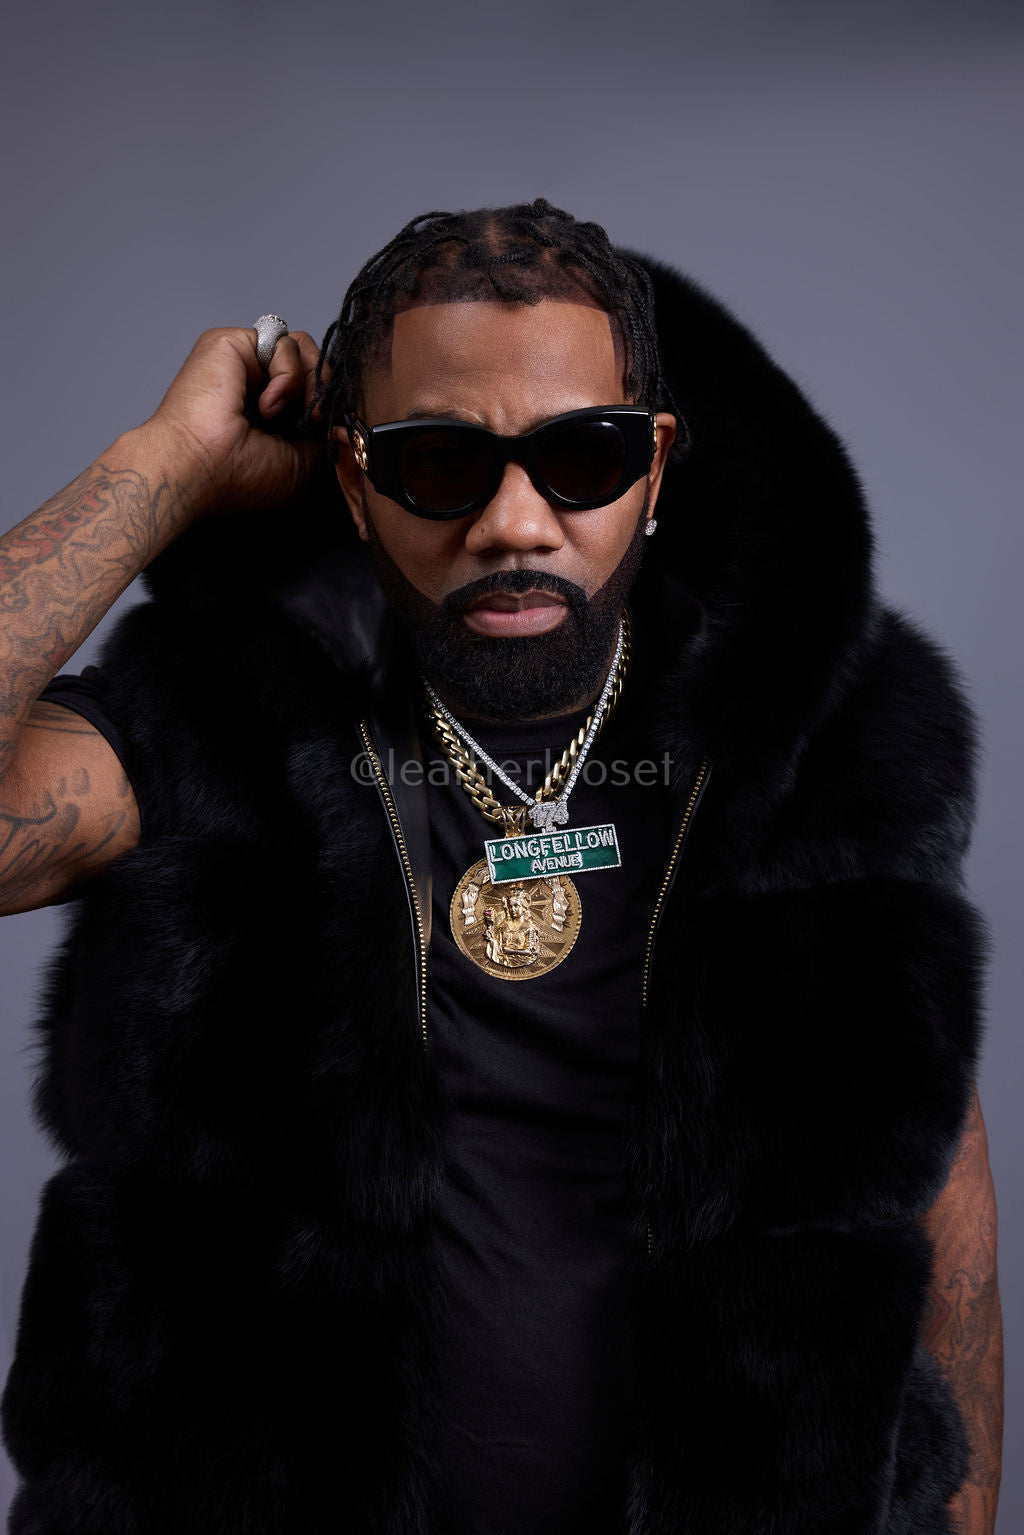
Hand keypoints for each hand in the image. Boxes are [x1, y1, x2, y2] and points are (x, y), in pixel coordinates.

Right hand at [136, 326, 325, 520]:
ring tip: (289, 411)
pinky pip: (283, 341)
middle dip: (324, 388)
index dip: (328, 401)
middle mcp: (255, 385)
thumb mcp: (298, 464)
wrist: (198, 467)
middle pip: (310, 362)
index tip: (328, 426)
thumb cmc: (238, 476)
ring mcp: (243, 363)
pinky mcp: (231, 343)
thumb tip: (337, 418)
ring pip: (301, 346)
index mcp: (268, 413)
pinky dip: (287, 374)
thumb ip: (319, 433)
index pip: (312, 389)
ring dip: (308, 380)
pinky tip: (267, 404)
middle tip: (317, 416)